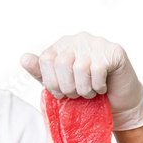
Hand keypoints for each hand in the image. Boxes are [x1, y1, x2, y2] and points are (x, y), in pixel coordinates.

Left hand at [19, 31, 142, 130]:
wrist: (118, 104)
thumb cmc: (87, 93)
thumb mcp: (58, 85)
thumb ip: (41, 72)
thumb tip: (24, 58)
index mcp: (61, 45)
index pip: (45, 60)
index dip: (52, 82)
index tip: (61, 92)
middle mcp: (78, 39)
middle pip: (61, 64)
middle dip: (68, 88)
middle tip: (78, 94)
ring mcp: (97, 43)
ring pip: (80, 68)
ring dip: (85, 89)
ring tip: (91, 91)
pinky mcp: (114, 51)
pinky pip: (97, 70)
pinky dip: (98, 86)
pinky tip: (103, 87)